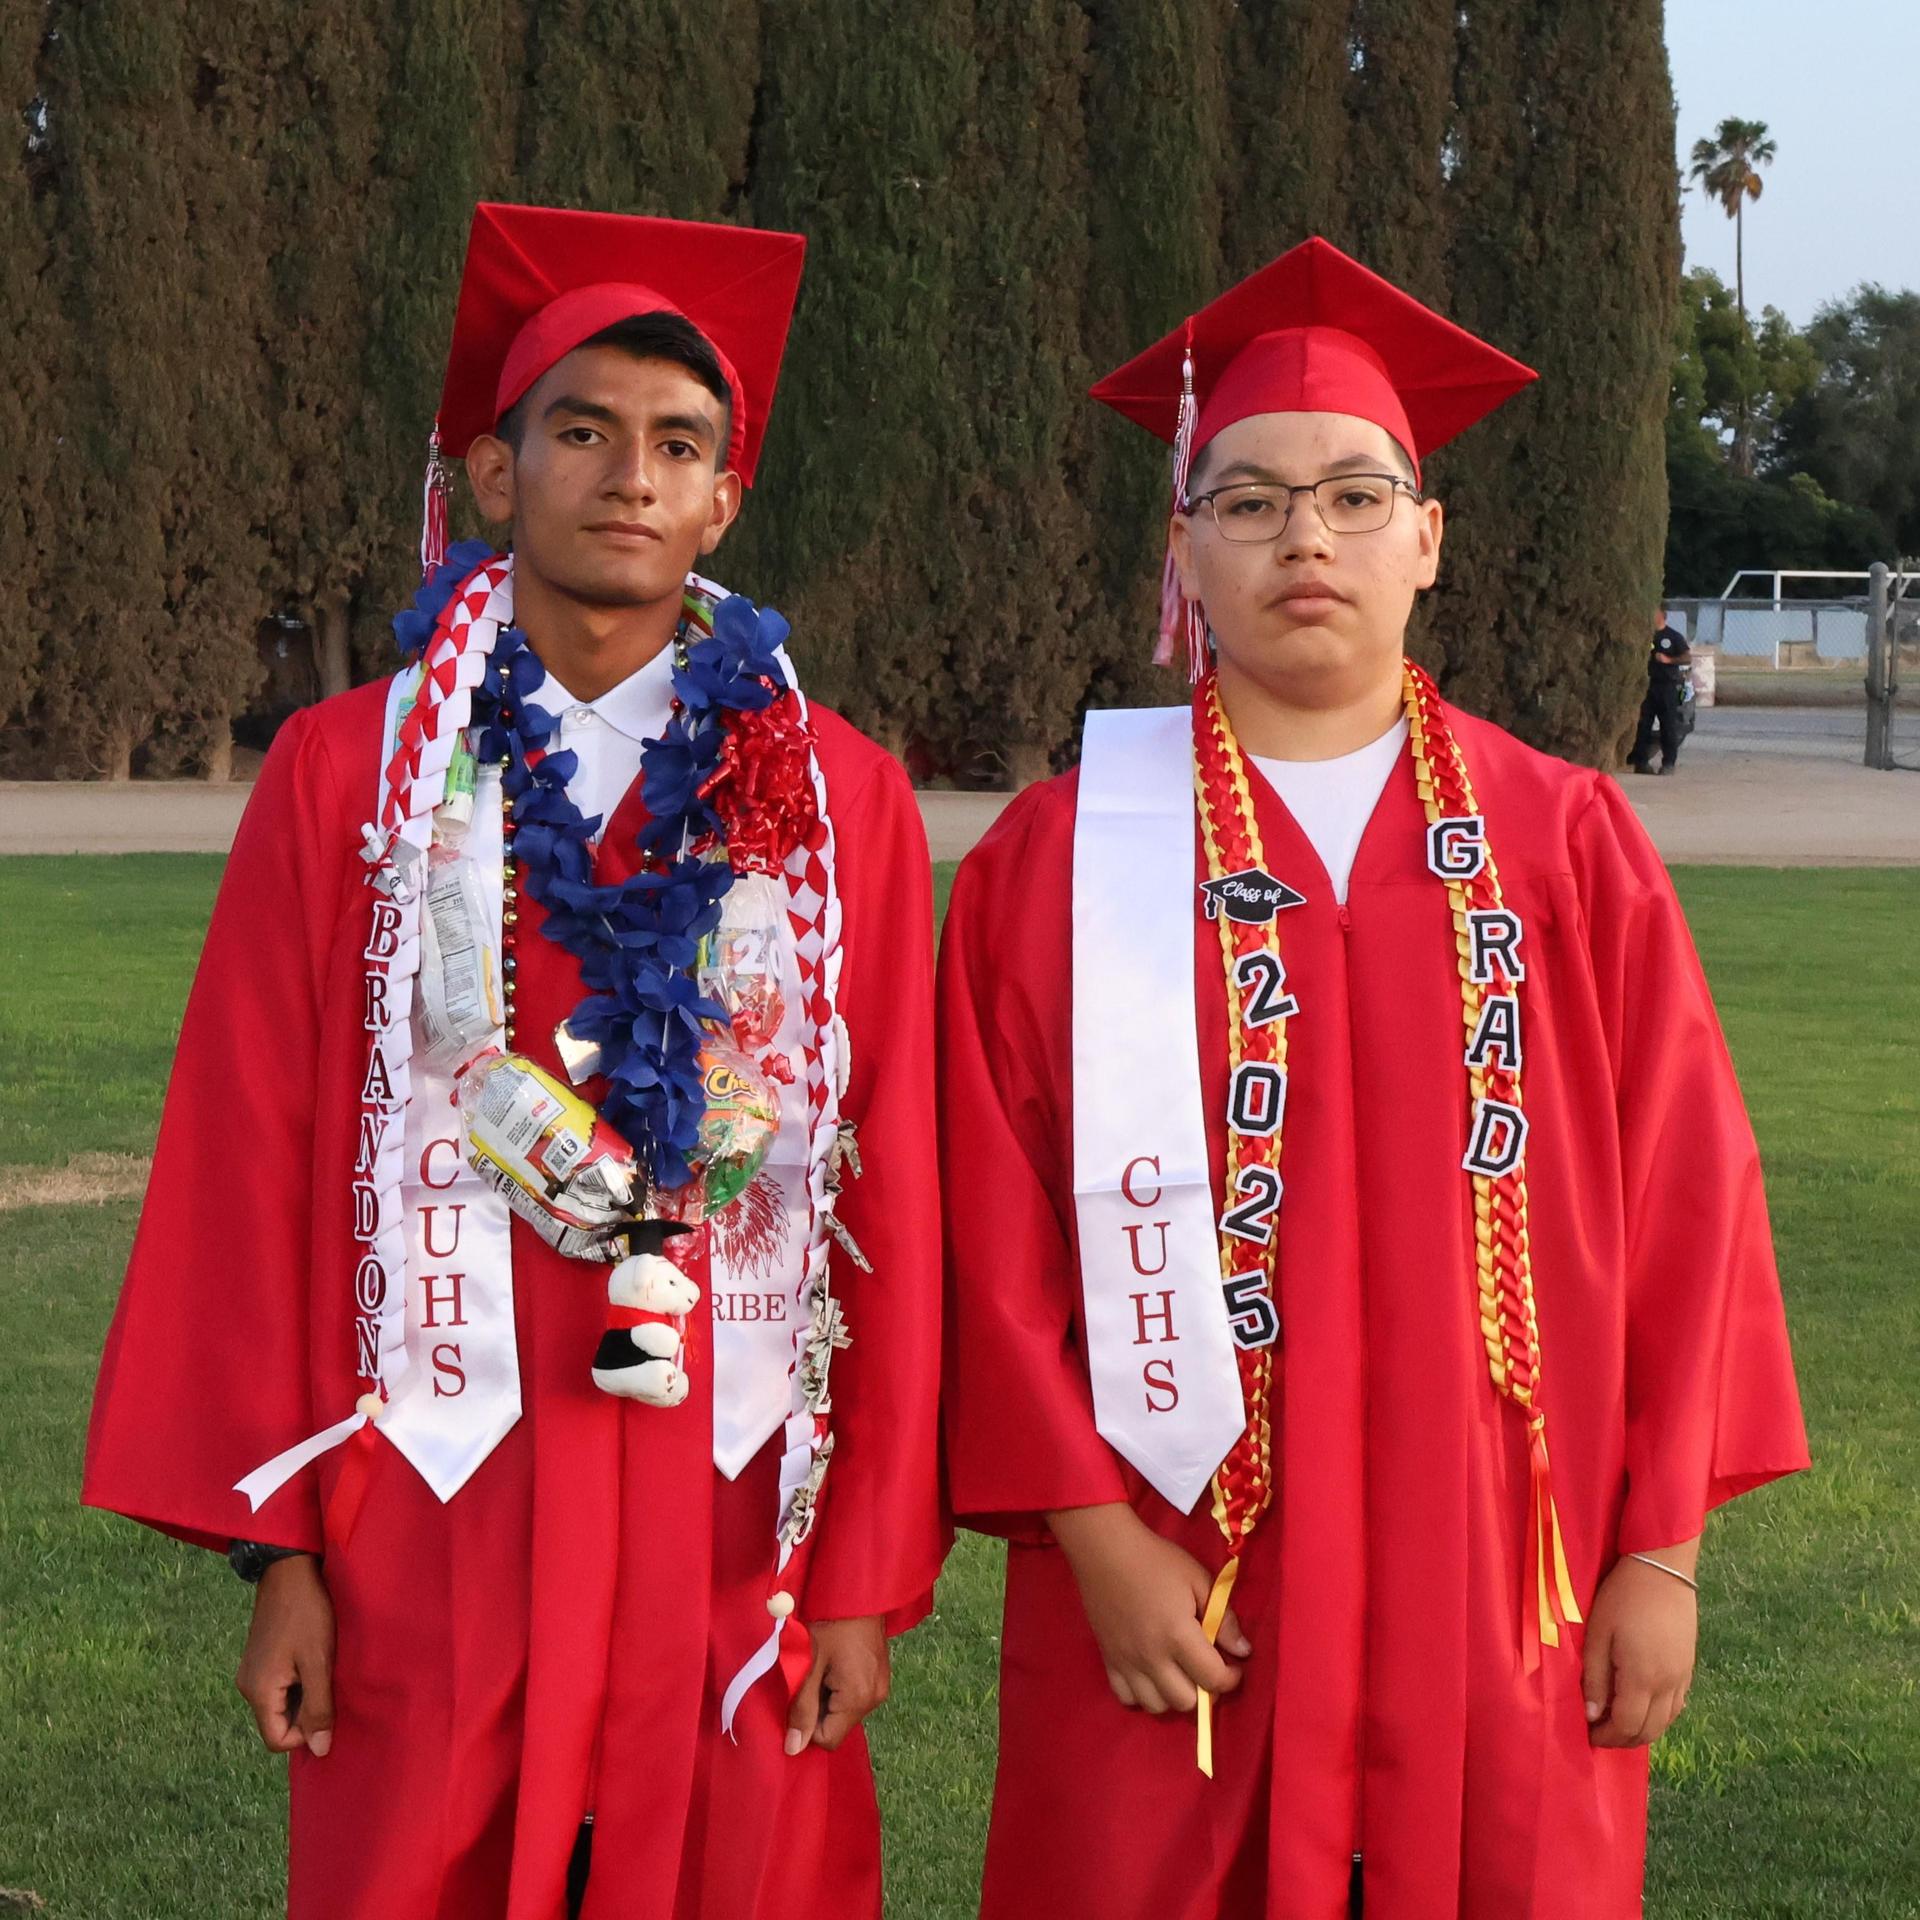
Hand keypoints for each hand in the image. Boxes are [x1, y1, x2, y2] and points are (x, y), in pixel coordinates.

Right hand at [235, 1554, 335, 1756]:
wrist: (288, 1570)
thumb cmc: (307, 1614)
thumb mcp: (319, 1662)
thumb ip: (319, 1707)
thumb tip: (320, 1751)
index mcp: (259, 1692)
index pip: (277, 1741)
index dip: (306, 1734)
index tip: (329, 1707)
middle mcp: (249, 1687)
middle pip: (278, 1723)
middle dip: (307, 1713)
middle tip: (331, 1684)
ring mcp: (252, 1671)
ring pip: (281, 1704)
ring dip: (305, 1695)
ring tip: (325, 1668)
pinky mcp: (260, 1658)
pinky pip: (279, 1685)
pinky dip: (299, 1680)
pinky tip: (315, 1658)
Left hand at [786, 1615, 889, 1754]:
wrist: (859, 1589)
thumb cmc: (830, 1622)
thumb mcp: (809, 1664)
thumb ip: (802, 1708)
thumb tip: (793, 1749)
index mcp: (859, 1699)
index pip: (828, 1740)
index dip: (806, 1726)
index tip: (797, 1697)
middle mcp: (875, 1699)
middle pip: (838, 1726)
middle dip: (817, 1709)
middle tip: (808, 1676)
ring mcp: (881, 1687)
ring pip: (846, 1711)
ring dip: (828, 1697)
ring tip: (822, 1665)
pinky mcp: (881, 1675)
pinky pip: (856, 1696)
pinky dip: (840, 1687)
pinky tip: (835, 1662)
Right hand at [1049, 1503, 1248, 1714]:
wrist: (1105, 1549)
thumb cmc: (1156, 1560)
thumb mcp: (1198, 1579)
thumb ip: (1224, 1618)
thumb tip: (1242, 1651)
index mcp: (1178, 1635)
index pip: (1213, 1679)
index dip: (1231, 1678)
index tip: (1233, 1665)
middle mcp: (1152, 1657)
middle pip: (1186, 1702)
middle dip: (1205, 1691)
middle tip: (1206, 1668)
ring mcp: (1127, 1662)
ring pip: (1156, 1706)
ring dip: (1174, 1696)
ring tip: (1179, 1673)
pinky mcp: (1109, 1660)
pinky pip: (1126, 1698)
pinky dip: (1142, 1695)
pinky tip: (1150, 1674)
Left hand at [1583, 1545, 1698, 1748]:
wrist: (1662, 1569)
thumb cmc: (1622, 1597)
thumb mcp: (1598, 1634)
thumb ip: (1595, 1677)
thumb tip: (1592, 1714)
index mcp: (1642, 1677)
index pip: (1627, 1726)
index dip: (1606, 1737)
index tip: (1588, 1735)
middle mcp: (1668, 1685)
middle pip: (1649, 1731)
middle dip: (1623, 1739)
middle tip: (1600, 1733)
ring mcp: (1683, 1677)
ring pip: (1666, 1722)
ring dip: (1642, 1730)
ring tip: (1617, 1722)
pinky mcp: (1689, 1667)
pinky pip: (1677, 1706)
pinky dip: (1659, 1716)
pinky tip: (1642, 1706)